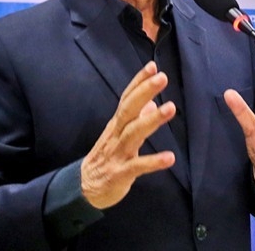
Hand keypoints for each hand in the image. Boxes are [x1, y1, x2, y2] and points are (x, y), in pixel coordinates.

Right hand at [81, 61, 176, 208]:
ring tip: (171, 107)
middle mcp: (116, 134)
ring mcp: (117, 153)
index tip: (153, 66)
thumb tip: (151, 103)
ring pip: (134, 133)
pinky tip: (170, 158)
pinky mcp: (120, 174)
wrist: (83, 189)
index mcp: (117, 124)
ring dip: (152, 120)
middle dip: (145, 91)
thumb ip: (135, 119)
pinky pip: (137, 166)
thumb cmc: (107, 157)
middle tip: (162, 77)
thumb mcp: (119, 136)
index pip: (127, 98)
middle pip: (129, 109)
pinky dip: (153, 162)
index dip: (139, 82)